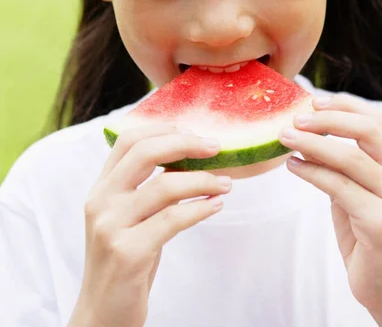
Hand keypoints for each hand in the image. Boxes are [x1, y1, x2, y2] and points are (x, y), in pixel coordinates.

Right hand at [68, 124, 231, 326]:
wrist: (103, 313)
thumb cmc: (125, 259)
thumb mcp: (129, 217)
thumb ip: (147, 187)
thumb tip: (189, 157)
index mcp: (101, 188)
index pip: (127, 140)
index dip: (162, 129)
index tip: (193, 132)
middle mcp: (101, 202)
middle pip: (144, 152)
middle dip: (185, 144)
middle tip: (216, 147)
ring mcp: (111, 226)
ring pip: (164, 185)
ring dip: (202, 180)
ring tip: (225, 183)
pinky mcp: (128, 252)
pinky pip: (173, 219)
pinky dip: (199, 208)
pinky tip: (214, 205)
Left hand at [279, 94, 381, 325]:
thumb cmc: (366, 237)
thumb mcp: (351, 193)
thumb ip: (337, 167)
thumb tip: (306, 137)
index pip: (375, 121)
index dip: (344, 104)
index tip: (313, 99)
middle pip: (369, 130)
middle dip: (329, 118)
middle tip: (296, 118)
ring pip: (351, 157)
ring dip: (312, 143)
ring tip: (284, 137)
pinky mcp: (381, 223)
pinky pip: (340, 188)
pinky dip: (312, 172)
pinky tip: (293, 166)